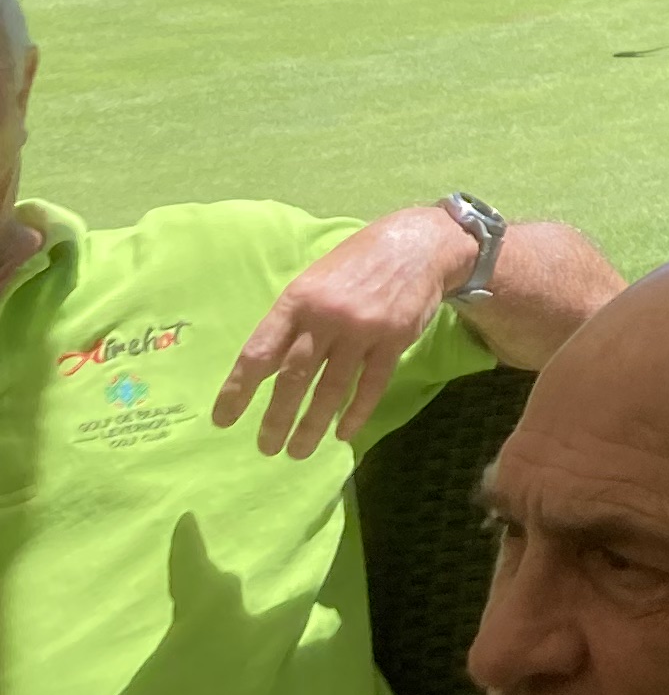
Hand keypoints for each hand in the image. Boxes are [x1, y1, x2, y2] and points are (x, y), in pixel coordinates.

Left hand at [216, 209, 463, 458]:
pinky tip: (343, 432)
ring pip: (331, 388)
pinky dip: (355, 413)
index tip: (223, 420)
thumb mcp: (314, 282)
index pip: (259, 352)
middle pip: (294, 377)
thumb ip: (291, 322)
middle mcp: (327, 316)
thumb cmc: (356, 264)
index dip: (238, 389)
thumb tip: (265, 369)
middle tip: (265, 447)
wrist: (418, 243)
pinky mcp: (394, 339)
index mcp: (298, 300)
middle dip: (277, 418)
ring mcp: (362, 329)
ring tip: (298, 451)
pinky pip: (371, 385)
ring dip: (311, 425)